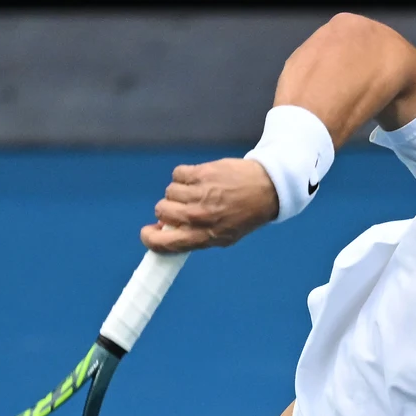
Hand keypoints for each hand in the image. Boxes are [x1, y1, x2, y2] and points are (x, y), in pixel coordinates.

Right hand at [140, 158, 279, 252]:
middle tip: (184, 207)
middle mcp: (199, 217)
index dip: (149, 239)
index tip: (148, 233)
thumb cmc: (244, 215)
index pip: (163, 243)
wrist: (267, 188)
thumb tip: (161, 231)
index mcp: (203, 237)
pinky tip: (199, 179)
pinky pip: (177, 174)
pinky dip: (184, 176)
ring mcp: (200, 194)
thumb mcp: (222, 237)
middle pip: (161, 211)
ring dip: (179, 192)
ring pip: (169, 192)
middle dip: (168, 210)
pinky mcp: (202, 172)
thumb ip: (192, 237)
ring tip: (197, 192)